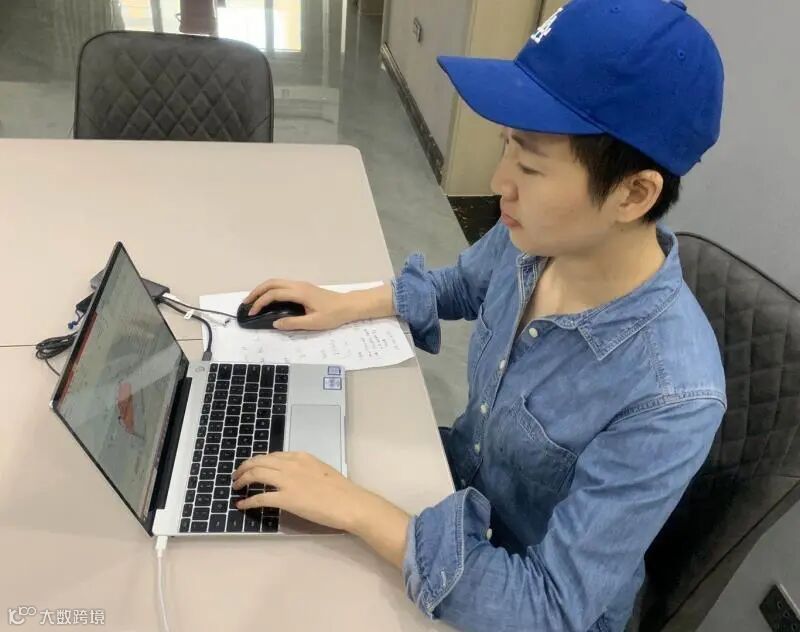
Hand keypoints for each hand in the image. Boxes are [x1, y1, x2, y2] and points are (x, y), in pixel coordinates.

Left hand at [232, 452, 368, 530]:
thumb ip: (305, 470)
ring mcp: (288, 481)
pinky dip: (248, 500)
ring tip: (236, 486)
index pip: (272, 455)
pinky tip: (241, 504)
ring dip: (242, 479)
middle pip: (259, 461)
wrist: (350, 503)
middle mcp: (292, 464)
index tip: (251, 467)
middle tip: (236, 476)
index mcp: (301, 456)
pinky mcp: (286, 499)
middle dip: (244, 467)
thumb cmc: (341, 490)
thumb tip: (293, 477)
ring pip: (256, 474)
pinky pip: (260, 497)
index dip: (257, 461)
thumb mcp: (321, 470)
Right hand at [243, 279, 352, 330]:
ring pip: (276, 282)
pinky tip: (268, 299)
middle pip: (271, 283)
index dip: (260, 303)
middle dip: (256, 292)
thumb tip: (275, 323)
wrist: (348, 306)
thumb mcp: (313, 323)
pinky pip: (281, 285)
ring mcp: (300, 285)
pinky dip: (270, 290)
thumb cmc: (333, 315)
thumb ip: (293, 323)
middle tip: (246, 304)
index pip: (274, 294)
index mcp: (299, 293)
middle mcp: (298, 285)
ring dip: (263, 289)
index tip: (252, 313)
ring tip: (253, 301)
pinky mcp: (302, 287)